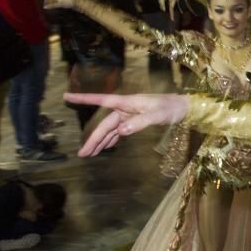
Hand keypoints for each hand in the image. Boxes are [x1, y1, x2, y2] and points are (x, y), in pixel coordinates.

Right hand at [64, 93, 189, 156]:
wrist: (183, 109)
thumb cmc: (170, 108)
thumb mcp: (157, 115)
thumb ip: (139, 122)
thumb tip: (120, 131)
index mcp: (126, 102)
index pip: (100, 100)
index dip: (83, 99)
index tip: (66, 97)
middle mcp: (124, 108)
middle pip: (105, 124)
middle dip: (93, 138)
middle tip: (82, 153)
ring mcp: (129, 115)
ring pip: (110, 130)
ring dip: (100, 142)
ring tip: (89, 154)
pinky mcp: (134, 122)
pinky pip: (118, 132)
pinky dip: (111, 140)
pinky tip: (105, 148)